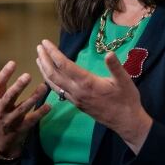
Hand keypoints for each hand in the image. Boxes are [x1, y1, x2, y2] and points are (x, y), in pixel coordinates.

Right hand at [0, 61, 49, 158]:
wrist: (0, 142)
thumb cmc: (0, 116)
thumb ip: (2, 89)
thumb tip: (10, 66)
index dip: (5, 73)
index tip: (13, 63)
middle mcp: (0, 110)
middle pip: (9, 96)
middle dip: (18, 86)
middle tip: (28, 75)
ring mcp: (10, 120)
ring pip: (22, 108)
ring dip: (33, 97)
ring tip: (43, 87)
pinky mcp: (20, 129)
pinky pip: (31, 120)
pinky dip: (40, 113)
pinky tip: (49, 106)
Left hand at [35, 39, 152, 153]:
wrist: (126, 122)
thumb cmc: (126, 99)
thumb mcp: (125, 81)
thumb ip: (115, 67)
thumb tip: (109, 53)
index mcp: (87, 83)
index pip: (64, 65)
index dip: (53, 53)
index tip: (45, 42)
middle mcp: (77, 91)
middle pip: (54, 74)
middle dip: (44, 60)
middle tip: (38, 47)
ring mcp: (75, 99)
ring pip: (54, 84)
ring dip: (44, 71)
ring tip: (39, 59)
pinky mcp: (77, 104)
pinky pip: (59, 91)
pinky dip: (50, 81)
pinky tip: (49, 77)